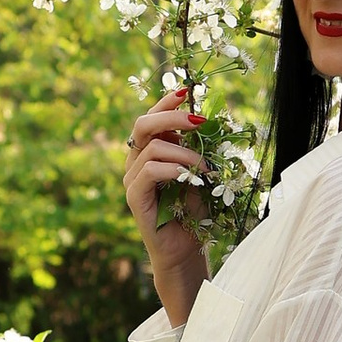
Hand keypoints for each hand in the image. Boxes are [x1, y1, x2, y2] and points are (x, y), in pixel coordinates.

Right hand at [123, 83, 211, 326]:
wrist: (186, 251)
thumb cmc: (194, 212)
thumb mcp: (200, 173)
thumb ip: (197, 149)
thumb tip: (208, 119)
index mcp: (150, 151)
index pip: (151, 117)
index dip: (166, 101)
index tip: (187, 90)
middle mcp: (136, 162)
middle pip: (143, 124)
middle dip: (170, 115)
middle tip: (199, 121)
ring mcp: (133, 180)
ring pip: (152, 147)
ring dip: (185, 153)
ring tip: (206, 168)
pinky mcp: (135, 198)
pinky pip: (149, 171)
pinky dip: (173, 169)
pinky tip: (190, 178)